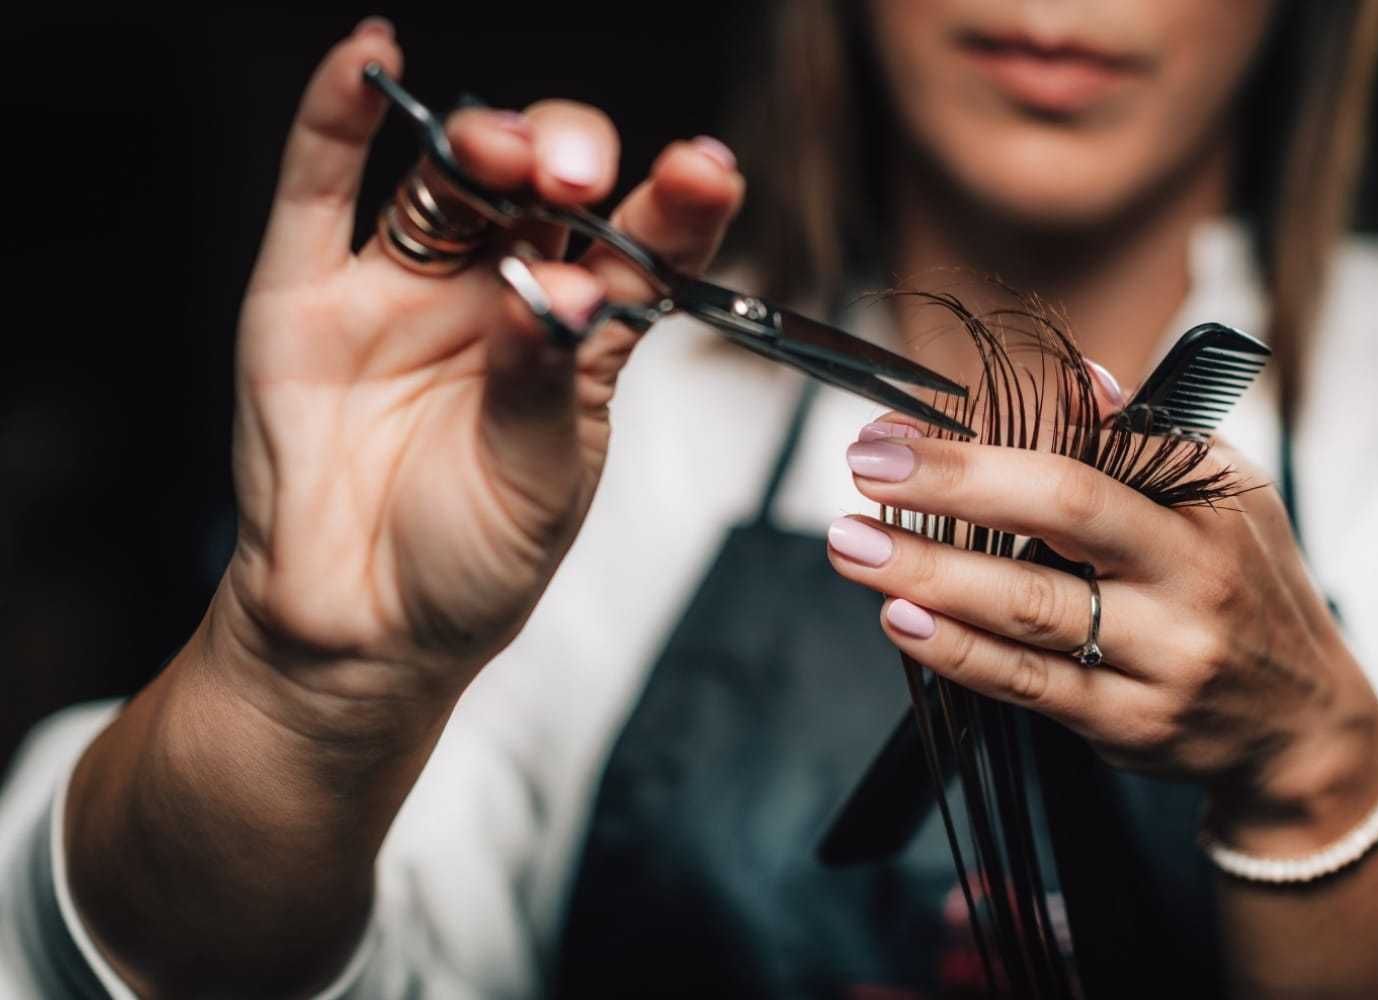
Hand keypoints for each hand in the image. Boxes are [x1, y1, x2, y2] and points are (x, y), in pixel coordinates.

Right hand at [216, 19, 743, 734]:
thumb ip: (545, 381)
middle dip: (567, 159)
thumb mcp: (539, 483)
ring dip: (480, 140)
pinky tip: (367, 58)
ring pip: (448, 180)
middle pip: (542, 188)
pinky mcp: (309, 292)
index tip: (705, 171)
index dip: (674, 203)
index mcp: (578, 338)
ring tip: (502, 150)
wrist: (361, 632)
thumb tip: (556, 290)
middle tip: (575, 177)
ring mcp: (405, 287)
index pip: (637, 245)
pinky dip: (335, 117)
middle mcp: (499, 294)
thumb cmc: (471, 564)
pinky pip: (321, 188)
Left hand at [826, 417, 1377, 854]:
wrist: (1300, 724)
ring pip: (1030, 608)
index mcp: (1204, 508)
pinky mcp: (1127, 723)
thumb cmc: (1245, 585)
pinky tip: (901, 619)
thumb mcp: (1225, 498)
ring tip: (853, 546)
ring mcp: (1161, 658)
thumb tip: (1078, 378)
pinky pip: (1028, 684)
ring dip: (928, 573)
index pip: (1091, 453)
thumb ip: (1144, 442)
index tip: (898, 430)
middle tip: (864, 470)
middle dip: (953, 485)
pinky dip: (957, 651)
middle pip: (1062, 513)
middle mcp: (1189, 578)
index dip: (986, 439)